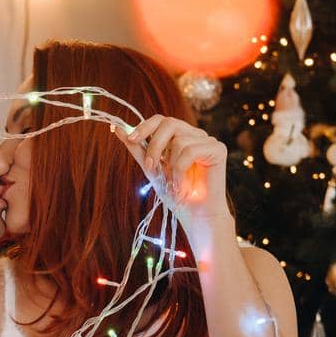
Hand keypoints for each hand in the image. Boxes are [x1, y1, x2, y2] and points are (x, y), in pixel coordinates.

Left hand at [116, 115, 230, 228]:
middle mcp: (195, 134)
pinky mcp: (218, 149)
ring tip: (173, 184)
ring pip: (179, 140)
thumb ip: (137, 148)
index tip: (130, 139)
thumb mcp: (151, 169)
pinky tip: (182, 186)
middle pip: (169, 122)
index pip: (161, 120)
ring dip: (170, 166)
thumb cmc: (175, 194)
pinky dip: (181, 171)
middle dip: (154, 146)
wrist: (196, 216)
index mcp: (181, 136)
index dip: (144, 126)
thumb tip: (117, 128)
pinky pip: (190, 151)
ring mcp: (208, 140)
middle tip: (151, 168)